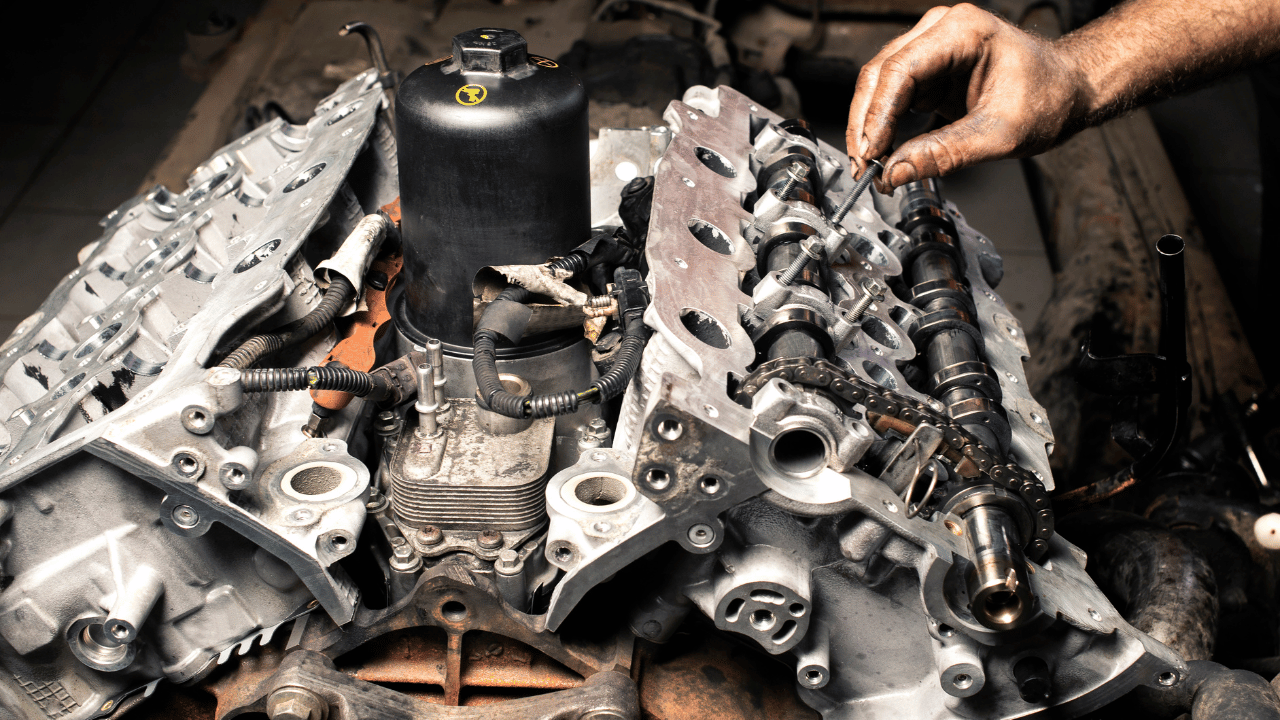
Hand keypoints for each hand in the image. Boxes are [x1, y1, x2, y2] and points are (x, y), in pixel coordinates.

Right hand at [846, 3, 1086, 189]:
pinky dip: (884, 126)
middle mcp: (940, 32)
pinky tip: (884, 152)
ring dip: (870, 127)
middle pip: (879, 75)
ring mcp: (930, 48)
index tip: (871, 153)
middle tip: (864, 167)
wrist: (1068, 90)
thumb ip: (945, 153)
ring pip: (878, 85)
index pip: (900, 70)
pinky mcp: (928, 70)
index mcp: (962, 31)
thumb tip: (896, 172)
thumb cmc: (1048, 97)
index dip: (878, 115)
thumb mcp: (1000, 134)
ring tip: (872, 166)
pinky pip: (892, 96)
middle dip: (866, 125)